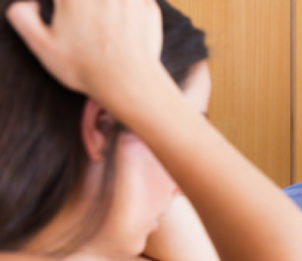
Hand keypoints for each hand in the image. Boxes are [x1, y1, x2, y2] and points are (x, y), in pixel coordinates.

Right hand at [6, 0, 161, 96]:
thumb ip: (24, 18)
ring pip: (115, 1)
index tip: (70, 17)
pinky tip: (127, 30)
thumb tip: (28, 4)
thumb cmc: (86, 68)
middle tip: (90, 29)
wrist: (129, 83)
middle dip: (88, 8)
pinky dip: (133, 10)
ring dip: (112, 8)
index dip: (65, 7)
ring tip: (108, 31)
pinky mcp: (149, 7)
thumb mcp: (42, 47)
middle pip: (90, 0)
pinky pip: (139, 1)